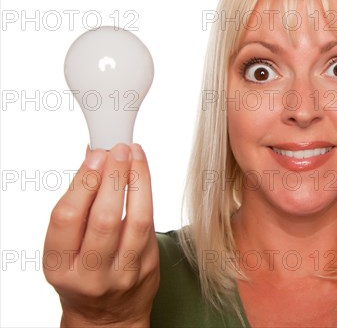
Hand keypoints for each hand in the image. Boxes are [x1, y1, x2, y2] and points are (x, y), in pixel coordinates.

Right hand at [43, 144, 158, 326]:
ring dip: (138, 181)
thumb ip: (76, 208)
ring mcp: (123, 273)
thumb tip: (91, 158)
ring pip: (137, 221)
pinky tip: (143, 177)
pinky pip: (151, 227)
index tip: (95, 155)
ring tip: (135, 155)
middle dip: (114, 177)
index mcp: (60, 266)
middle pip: (105, 219)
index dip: (82, 182)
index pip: (68, 219)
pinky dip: (147, 196)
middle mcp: (91, 273)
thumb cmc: (81, 272)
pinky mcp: (148, 269)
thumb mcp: (65, 247)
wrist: (107, 316)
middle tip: (119, 150)